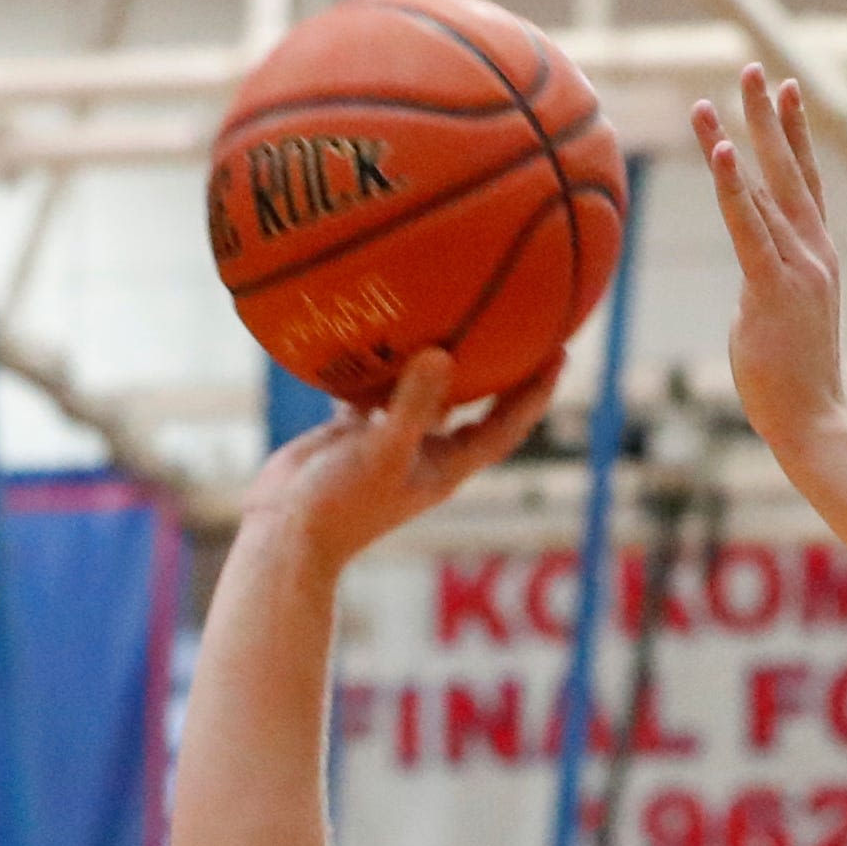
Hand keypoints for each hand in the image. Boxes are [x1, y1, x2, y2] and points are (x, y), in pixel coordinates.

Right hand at [243, 348, 559, 566]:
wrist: (285, 533)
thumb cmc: (341, 506)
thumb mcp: (383, 453)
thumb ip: (412, 405)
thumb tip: (442, 354)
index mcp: (447, 465)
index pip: (506, 425)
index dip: (536, 392)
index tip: (560, 351)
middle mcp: (424, 451)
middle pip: (474, 404)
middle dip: (498, 367)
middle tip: (518, 320)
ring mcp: (388, 441)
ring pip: (421, 393)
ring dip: (434, 360)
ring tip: (449, 312)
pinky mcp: (352, 434)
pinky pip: (372, 391)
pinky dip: (375, 366)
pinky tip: (375, 331)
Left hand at [693, 65, 846, 454]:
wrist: (814, 418)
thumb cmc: (791, 376)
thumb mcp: (778, 317)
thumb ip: (766, 285)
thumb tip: (750, 280)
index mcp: (817, 254)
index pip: (806, 180)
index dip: (796, 133)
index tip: (788, 89)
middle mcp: (813, 249)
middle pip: (790, 168)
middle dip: (769, 116)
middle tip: (753, 67)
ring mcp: (797, 266)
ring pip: (762, 191)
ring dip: (734, 142)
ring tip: (709, 100)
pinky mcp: (772, 288)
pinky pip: (748, 229)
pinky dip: (733, 190)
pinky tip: (719, 153)